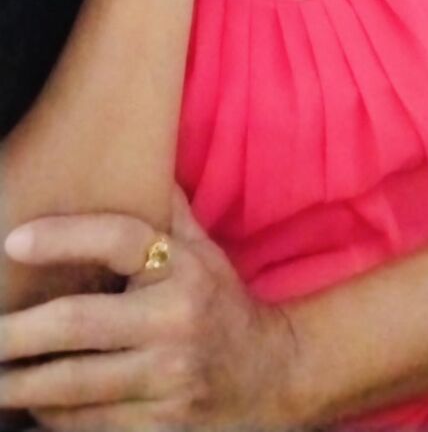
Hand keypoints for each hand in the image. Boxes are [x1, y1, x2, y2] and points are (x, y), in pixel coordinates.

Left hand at [0, 187, 294, 431]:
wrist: (271, 376)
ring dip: (21, 383)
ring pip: (75, 385)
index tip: (12, 241)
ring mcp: (168, 381)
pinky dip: (53, 416)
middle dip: (17, 333)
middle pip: (79, 325)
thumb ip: (167, 209)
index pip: (118, 241)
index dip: (63, 238)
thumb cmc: (220, 302)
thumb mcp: (203, 250)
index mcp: (184, 270)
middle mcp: (176, 322)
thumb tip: (133, 152)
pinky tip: (28, 403)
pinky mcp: (160, 427)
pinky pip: (91, 424)